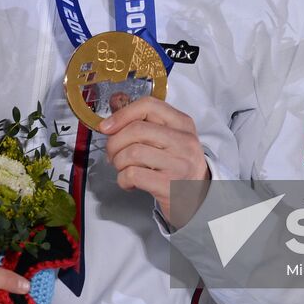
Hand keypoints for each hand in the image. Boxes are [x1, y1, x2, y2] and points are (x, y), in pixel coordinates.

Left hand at [99, 97, 210, 227]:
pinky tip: (129, 181)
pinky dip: (122, 179)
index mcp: (182, 123)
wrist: (197, 198)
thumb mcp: (167, 138)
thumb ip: (143, 122)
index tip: (106, 127)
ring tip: (123, 168)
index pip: (148, 105)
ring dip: (118, 162)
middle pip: (136, 130)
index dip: (122, 114)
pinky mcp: (169, 185)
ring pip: (132, 153)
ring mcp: (178, 163)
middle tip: (112, 153)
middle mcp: (184, 141)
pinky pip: (133, 175)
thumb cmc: (176, 165)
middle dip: (114, 142)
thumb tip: (113, 106)